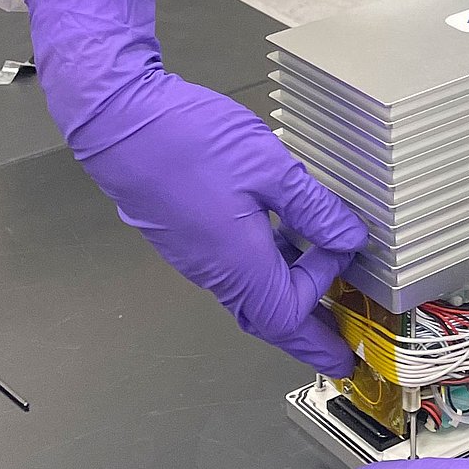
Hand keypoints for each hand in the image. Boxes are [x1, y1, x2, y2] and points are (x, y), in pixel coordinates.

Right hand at [24, 0, 366, 374]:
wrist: (116, 118)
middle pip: (266, 318)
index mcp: (237, 265)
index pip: (289, 313)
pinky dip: (266, 268)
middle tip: (335, 349)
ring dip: (286, 297)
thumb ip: (312, 208)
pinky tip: (282, 240)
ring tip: (319, 290)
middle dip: (305, 335)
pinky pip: (233, 268)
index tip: (353, 271)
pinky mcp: (185, 234)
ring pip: (249, 293)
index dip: (325, 304)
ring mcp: (195, 254)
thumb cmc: (188, 140)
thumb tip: (348, 239)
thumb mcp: (270, 168)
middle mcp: (213, 271)